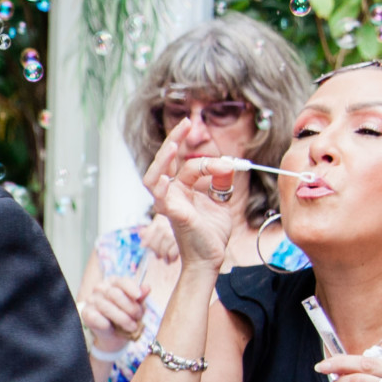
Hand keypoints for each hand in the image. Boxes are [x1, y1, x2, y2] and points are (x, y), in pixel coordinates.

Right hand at [79, 275, 148, 357]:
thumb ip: (141, 297)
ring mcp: (91, 300)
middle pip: (114, 294)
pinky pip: (96, 317)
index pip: (122, 281)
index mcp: (114, 282)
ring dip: (122, 319)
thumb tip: (147, 287)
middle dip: (129, 307)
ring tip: (131, 326)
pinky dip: (106, 324)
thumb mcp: (137, 306)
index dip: (131, 288)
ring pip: (106, 307)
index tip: (138, 296)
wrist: (115, 335)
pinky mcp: (85, 313)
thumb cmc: (126, 316)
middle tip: (137, 317)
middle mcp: (100, 288)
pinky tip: (111, 327)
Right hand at [142, 119, 245, 270]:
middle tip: (186, 123)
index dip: (206, 157)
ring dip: (161, 160)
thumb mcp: (221, 202)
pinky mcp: (172, 214)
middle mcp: (172, 194)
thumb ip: (222, 182)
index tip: (221, 155)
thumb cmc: (210, 233)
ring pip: (154, 177)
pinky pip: (160, 197)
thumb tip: (227, 164)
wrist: (210, 258)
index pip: (188, 164)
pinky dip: (161, 184)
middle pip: (164, 162)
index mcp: (182, 189)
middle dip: (174, 140)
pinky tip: (166, 175)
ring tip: (172, 144)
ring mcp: (168, 204)